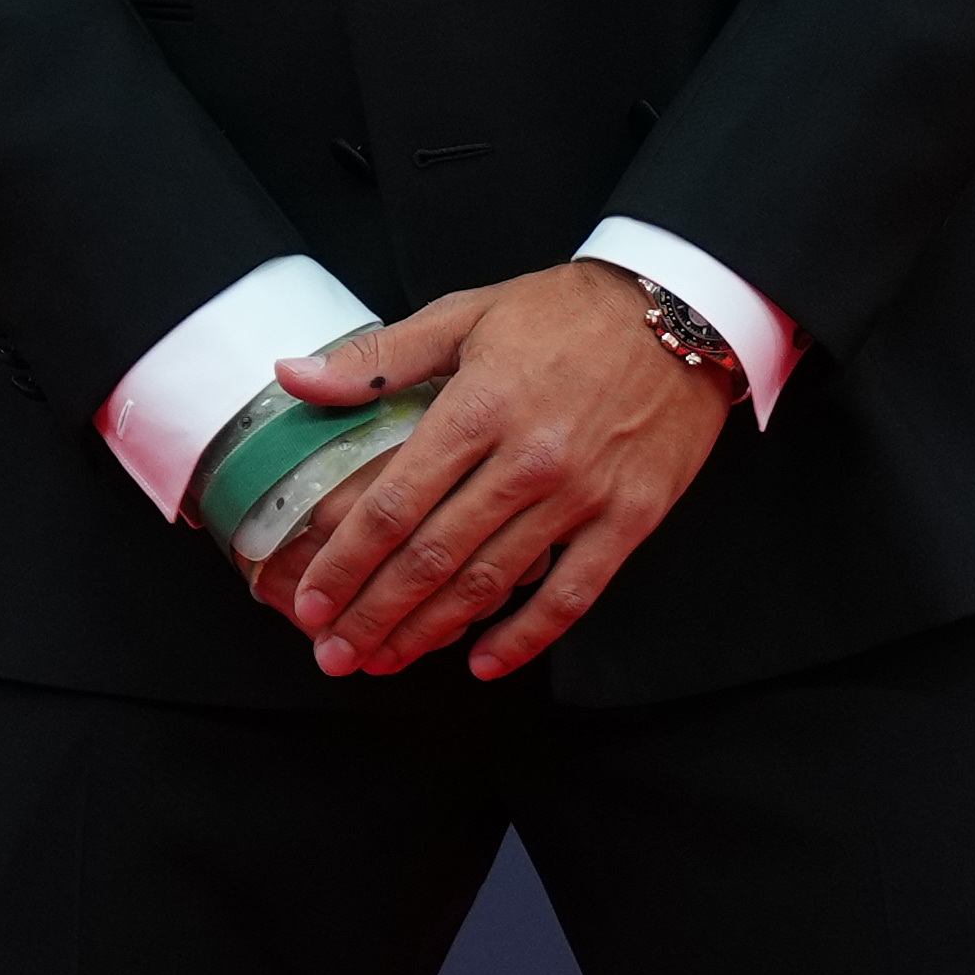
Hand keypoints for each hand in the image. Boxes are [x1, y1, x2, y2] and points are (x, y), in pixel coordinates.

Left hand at [255, 265, 737, 680]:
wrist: (681, 311)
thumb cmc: (568, 312)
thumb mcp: (466, 315)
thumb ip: (377, 360)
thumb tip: (292, 377)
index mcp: (478, 409)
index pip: (395, 505)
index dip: (347, 562)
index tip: (312, 602)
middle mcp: (526, 460)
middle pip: (433, 557)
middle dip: (375, 614)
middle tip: (334, 654)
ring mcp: (581, 495)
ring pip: (491, 582)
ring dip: (432, 632)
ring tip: (386, 662)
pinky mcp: (629, 519)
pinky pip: (572, 594)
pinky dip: (527, 637)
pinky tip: (485, 664)